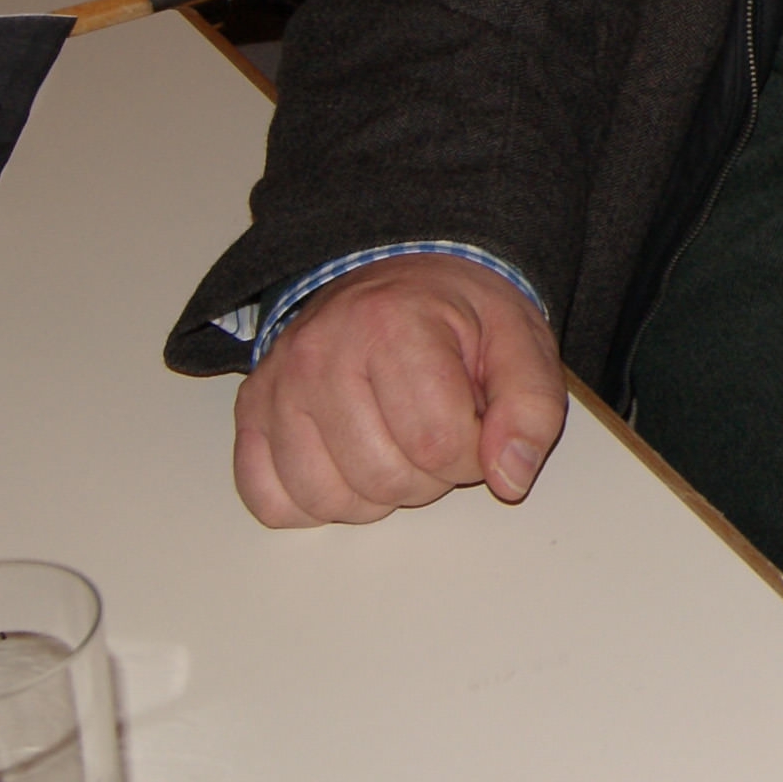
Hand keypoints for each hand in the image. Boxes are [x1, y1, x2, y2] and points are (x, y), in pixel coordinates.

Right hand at [232, 255, 567, 527]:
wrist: (402, 279)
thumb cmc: (459, 316)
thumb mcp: (520, 342)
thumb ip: (531, 407)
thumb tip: (510, 478)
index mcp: (392, 325)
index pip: (440, 443)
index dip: (474, 456)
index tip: (478, 427)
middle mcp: (320, 353)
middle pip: (383, 478)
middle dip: (429, 475)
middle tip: (436, 431)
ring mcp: (277, 385)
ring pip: (328, 499)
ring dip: (376, 494)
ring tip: (396, 444)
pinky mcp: (251, 413)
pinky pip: (271, 501)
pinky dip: (315, 502)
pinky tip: (349, 463)